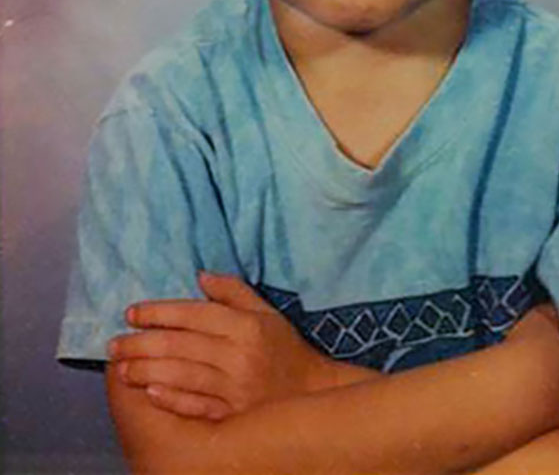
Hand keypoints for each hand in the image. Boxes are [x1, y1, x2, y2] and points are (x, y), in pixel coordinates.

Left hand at [108, 272, 360, 420]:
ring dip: (147, 371)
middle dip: (142, 343)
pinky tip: (150, 393)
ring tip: (122, 368)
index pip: (194, 314)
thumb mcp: (265, 311)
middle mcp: (238, 355)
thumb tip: (199, 276)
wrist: (311, 393)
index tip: (131, 313)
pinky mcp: (233, 415)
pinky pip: (197, 407)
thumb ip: (233, 291)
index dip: (159, 312)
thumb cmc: (283, 347)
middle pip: (181, 345)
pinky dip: (172, 399)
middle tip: (114, 344)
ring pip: (183, 376)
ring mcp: (235, 388)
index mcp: (245, 325)